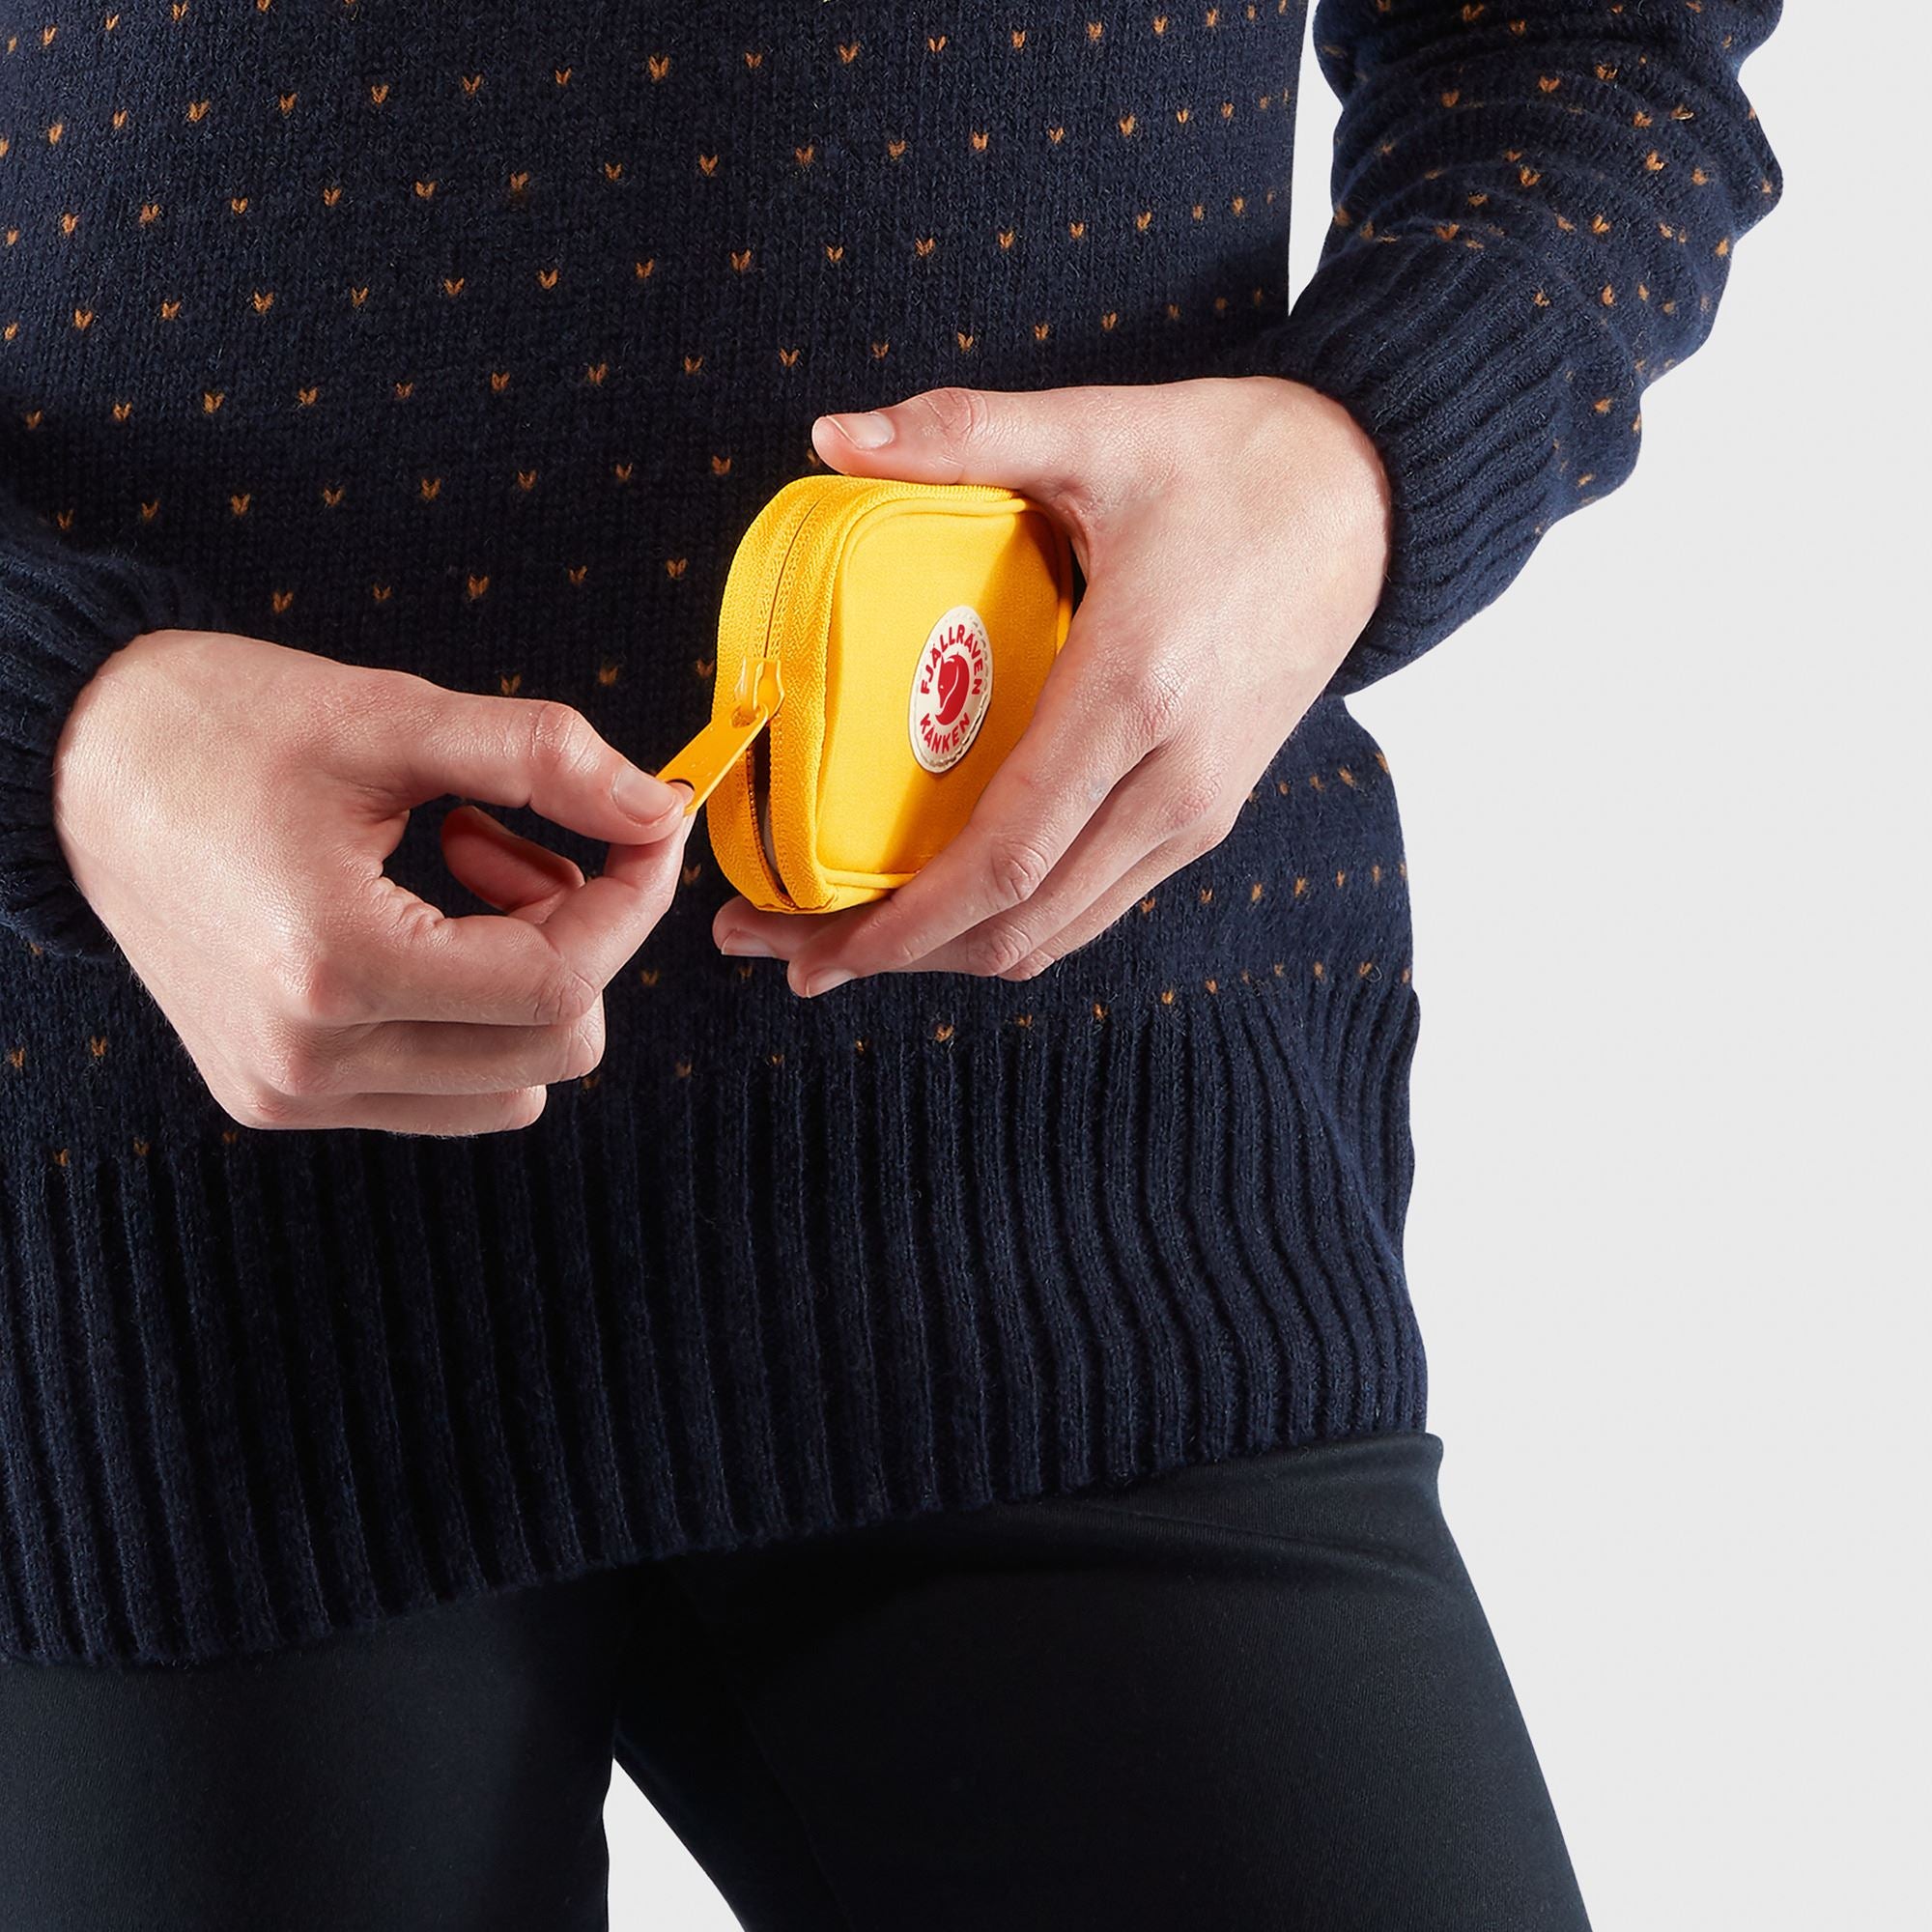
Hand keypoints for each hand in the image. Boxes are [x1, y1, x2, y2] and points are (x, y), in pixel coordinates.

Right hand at [53, 629, 693, 1134]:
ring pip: (511, 1085)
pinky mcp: (279, 1098)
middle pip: (553, 1047)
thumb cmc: (217, 727)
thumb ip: (546, 758)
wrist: (74, 766)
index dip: (631, 902)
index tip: (642, 829)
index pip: (561, 983)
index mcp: (334, 966)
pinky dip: (473, 1017)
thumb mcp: (393, 715)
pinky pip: (445, 1092)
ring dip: (527, 980)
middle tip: (509, 840)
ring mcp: (290, 1092)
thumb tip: (661, 808)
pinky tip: (425, 926)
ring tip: (459, 876)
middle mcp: (310, 1059)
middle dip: (578, 936)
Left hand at [710, 375, 1389, 993]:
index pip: (1004, 861)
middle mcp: (1173, 781)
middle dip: (895, 959)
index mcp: (1134, 695)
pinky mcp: (1204, 813)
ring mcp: (1197, 811)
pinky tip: (943, 901)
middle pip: (1018, 927)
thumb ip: (963, 432)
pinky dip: (1008, 922)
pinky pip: (1093, 904)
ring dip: (948, 954)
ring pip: (1057, 934)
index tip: (807, 947)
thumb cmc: (1241, 465)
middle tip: (791, 956)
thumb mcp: (1099, 429)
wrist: (1375, 499)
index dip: (896, 926)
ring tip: (850, 941)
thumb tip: (831, 435)